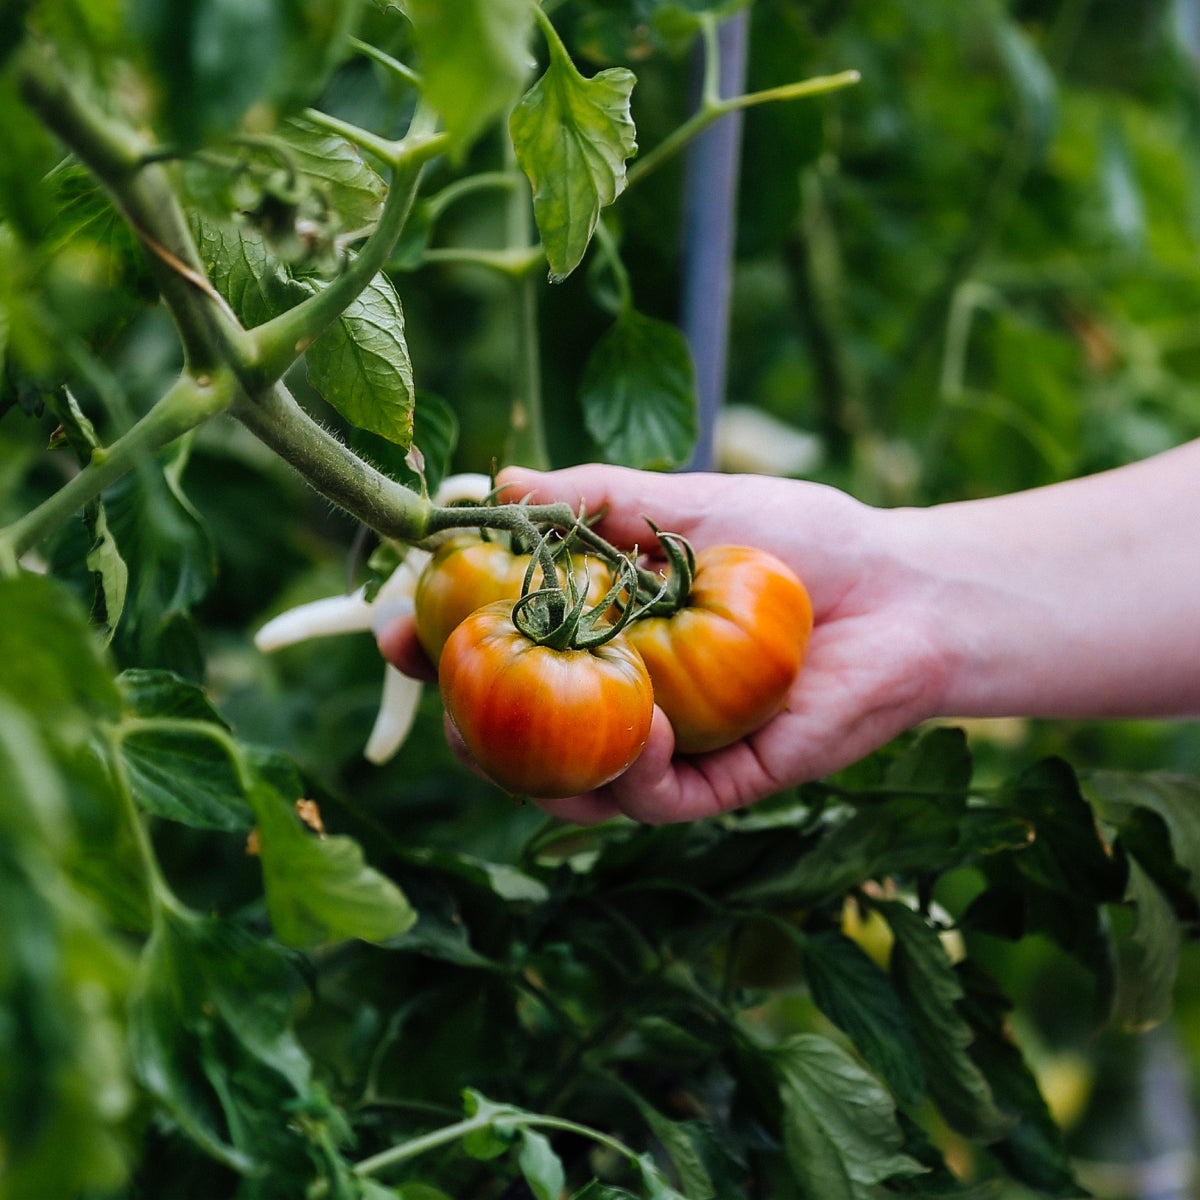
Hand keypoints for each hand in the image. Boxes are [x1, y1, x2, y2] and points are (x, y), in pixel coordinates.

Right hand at [479, 464, 948, 823]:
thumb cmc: (798, 538)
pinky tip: (641, 728)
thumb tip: (499, 482)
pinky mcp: (723, 784)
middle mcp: (628, 696)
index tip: (398, 628)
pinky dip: (633, 773)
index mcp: (608, 633)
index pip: (507, 652)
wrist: (901, 589)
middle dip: (467, 724)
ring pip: (574, 787)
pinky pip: (654, 801)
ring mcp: (671, 747)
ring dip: (530, 768)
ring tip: (505, 735)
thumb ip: (593, 499)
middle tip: (441, 692)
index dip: (443, 648)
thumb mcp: (682, 504)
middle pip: (523, 733)